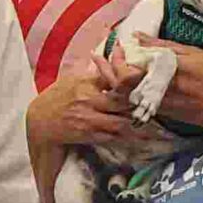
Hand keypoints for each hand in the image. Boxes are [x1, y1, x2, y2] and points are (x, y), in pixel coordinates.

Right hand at [26, 49, 155, 150]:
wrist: (39, 123)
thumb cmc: (58, 98)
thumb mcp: (74, 80)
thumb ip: (96, 74)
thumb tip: (117, 61)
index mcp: (86, 83)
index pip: (114, 80)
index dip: (134, 82)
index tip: (151, 84)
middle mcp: (88, 100)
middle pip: (121, 102)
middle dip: (142, 105)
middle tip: (163, 108)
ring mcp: (87, 118)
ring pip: (119, 122)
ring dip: (139, 126)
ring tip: (160, 130)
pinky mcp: (87, 134)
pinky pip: (111, 138)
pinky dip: (127, 139)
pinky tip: (142, 141)